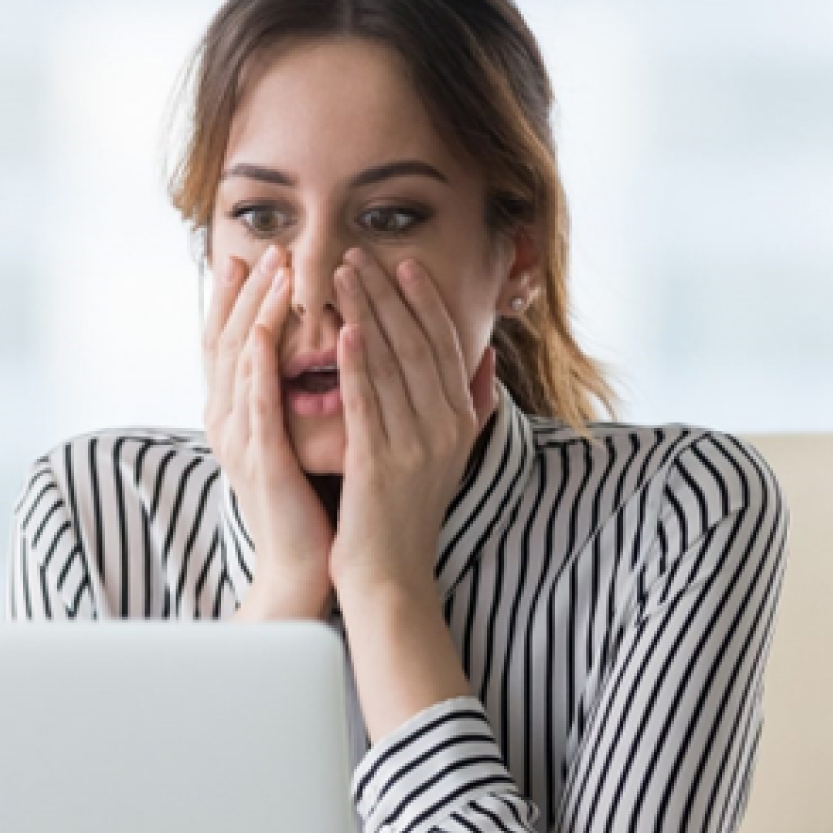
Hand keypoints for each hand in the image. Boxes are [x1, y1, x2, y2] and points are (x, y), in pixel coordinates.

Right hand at [202, 245, 333, 617]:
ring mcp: (240, 440)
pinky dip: (260, 366)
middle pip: (230, 341)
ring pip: (241, 362)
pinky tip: (267, 333)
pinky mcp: (260, 461)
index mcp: (240, 415)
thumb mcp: (303, 439)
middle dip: (247, 291)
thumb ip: (305, 397)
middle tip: (266, 248)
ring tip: (271, 272)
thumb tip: (330, 351)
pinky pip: (256, 405)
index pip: (236, 343)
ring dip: (255, 312)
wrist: (304, 567)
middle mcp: (229, 421)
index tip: (257, 254)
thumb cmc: (313, 503)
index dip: (242, 298)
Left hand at [329, 248, 497, 607]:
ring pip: (390, 365)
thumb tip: (490, 359)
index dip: (424, 302)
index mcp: (461, 421)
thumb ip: (474, 405)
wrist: (392, 578)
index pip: (444, 346)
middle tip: (361, 254)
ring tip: (342, 275)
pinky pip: (369, 404)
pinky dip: (358, 366)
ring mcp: (415, 447)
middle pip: (417, 345)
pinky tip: (345, 332)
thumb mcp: (451, 456)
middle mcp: (444, 429)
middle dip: (389, 295)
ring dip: (366, 314)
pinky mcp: (381, 465)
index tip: (403, 265)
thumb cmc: (408, 516)